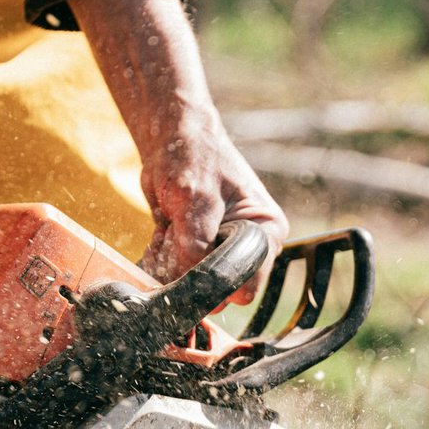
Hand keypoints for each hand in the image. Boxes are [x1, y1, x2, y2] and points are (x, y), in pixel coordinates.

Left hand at [74, 0, 287, 301]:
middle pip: (222, 289)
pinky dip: (164, 261)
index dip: (218, 283)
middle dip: (193, 273)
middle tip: (177, 238)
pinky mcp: (200, 253)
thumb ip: (196, 243)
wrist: (171, 138)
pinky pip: (179, 275)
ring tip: (170, 228)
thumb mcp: (196, 198)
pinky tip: (163, 234)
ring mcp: (224, 251)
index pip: (248, 283)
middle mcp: (250, 248)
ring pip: (196, 285)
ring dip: (175, 266)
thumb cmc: (193, 157)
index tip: (191, 265)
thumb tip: (190, 284)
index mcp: (266, 233)